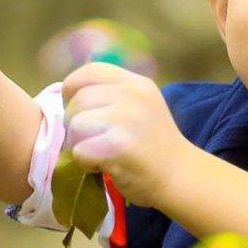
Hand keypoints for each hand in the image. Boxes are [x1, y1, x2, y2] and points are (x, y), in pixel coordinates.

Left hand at [61, 62, 188, 207]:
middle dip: (73, 123)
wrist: (180, 177)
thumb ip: (112, 95)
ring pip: (76, 124)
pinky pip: (79, 150)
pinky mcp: (118, 146)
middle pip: (78, 100)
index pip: (90, 71)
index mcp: (136, 83)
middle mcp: (132, 95)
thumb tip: (67, 93)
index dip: (73, 89)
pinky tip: (102, 166)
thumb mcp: (141, 106)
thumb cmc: (153, 146)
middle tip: (90, 140)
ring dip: (77, 144)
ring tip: (97, 153)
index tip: (79, 110)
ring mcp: (126, 119)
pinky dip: (85, 162)